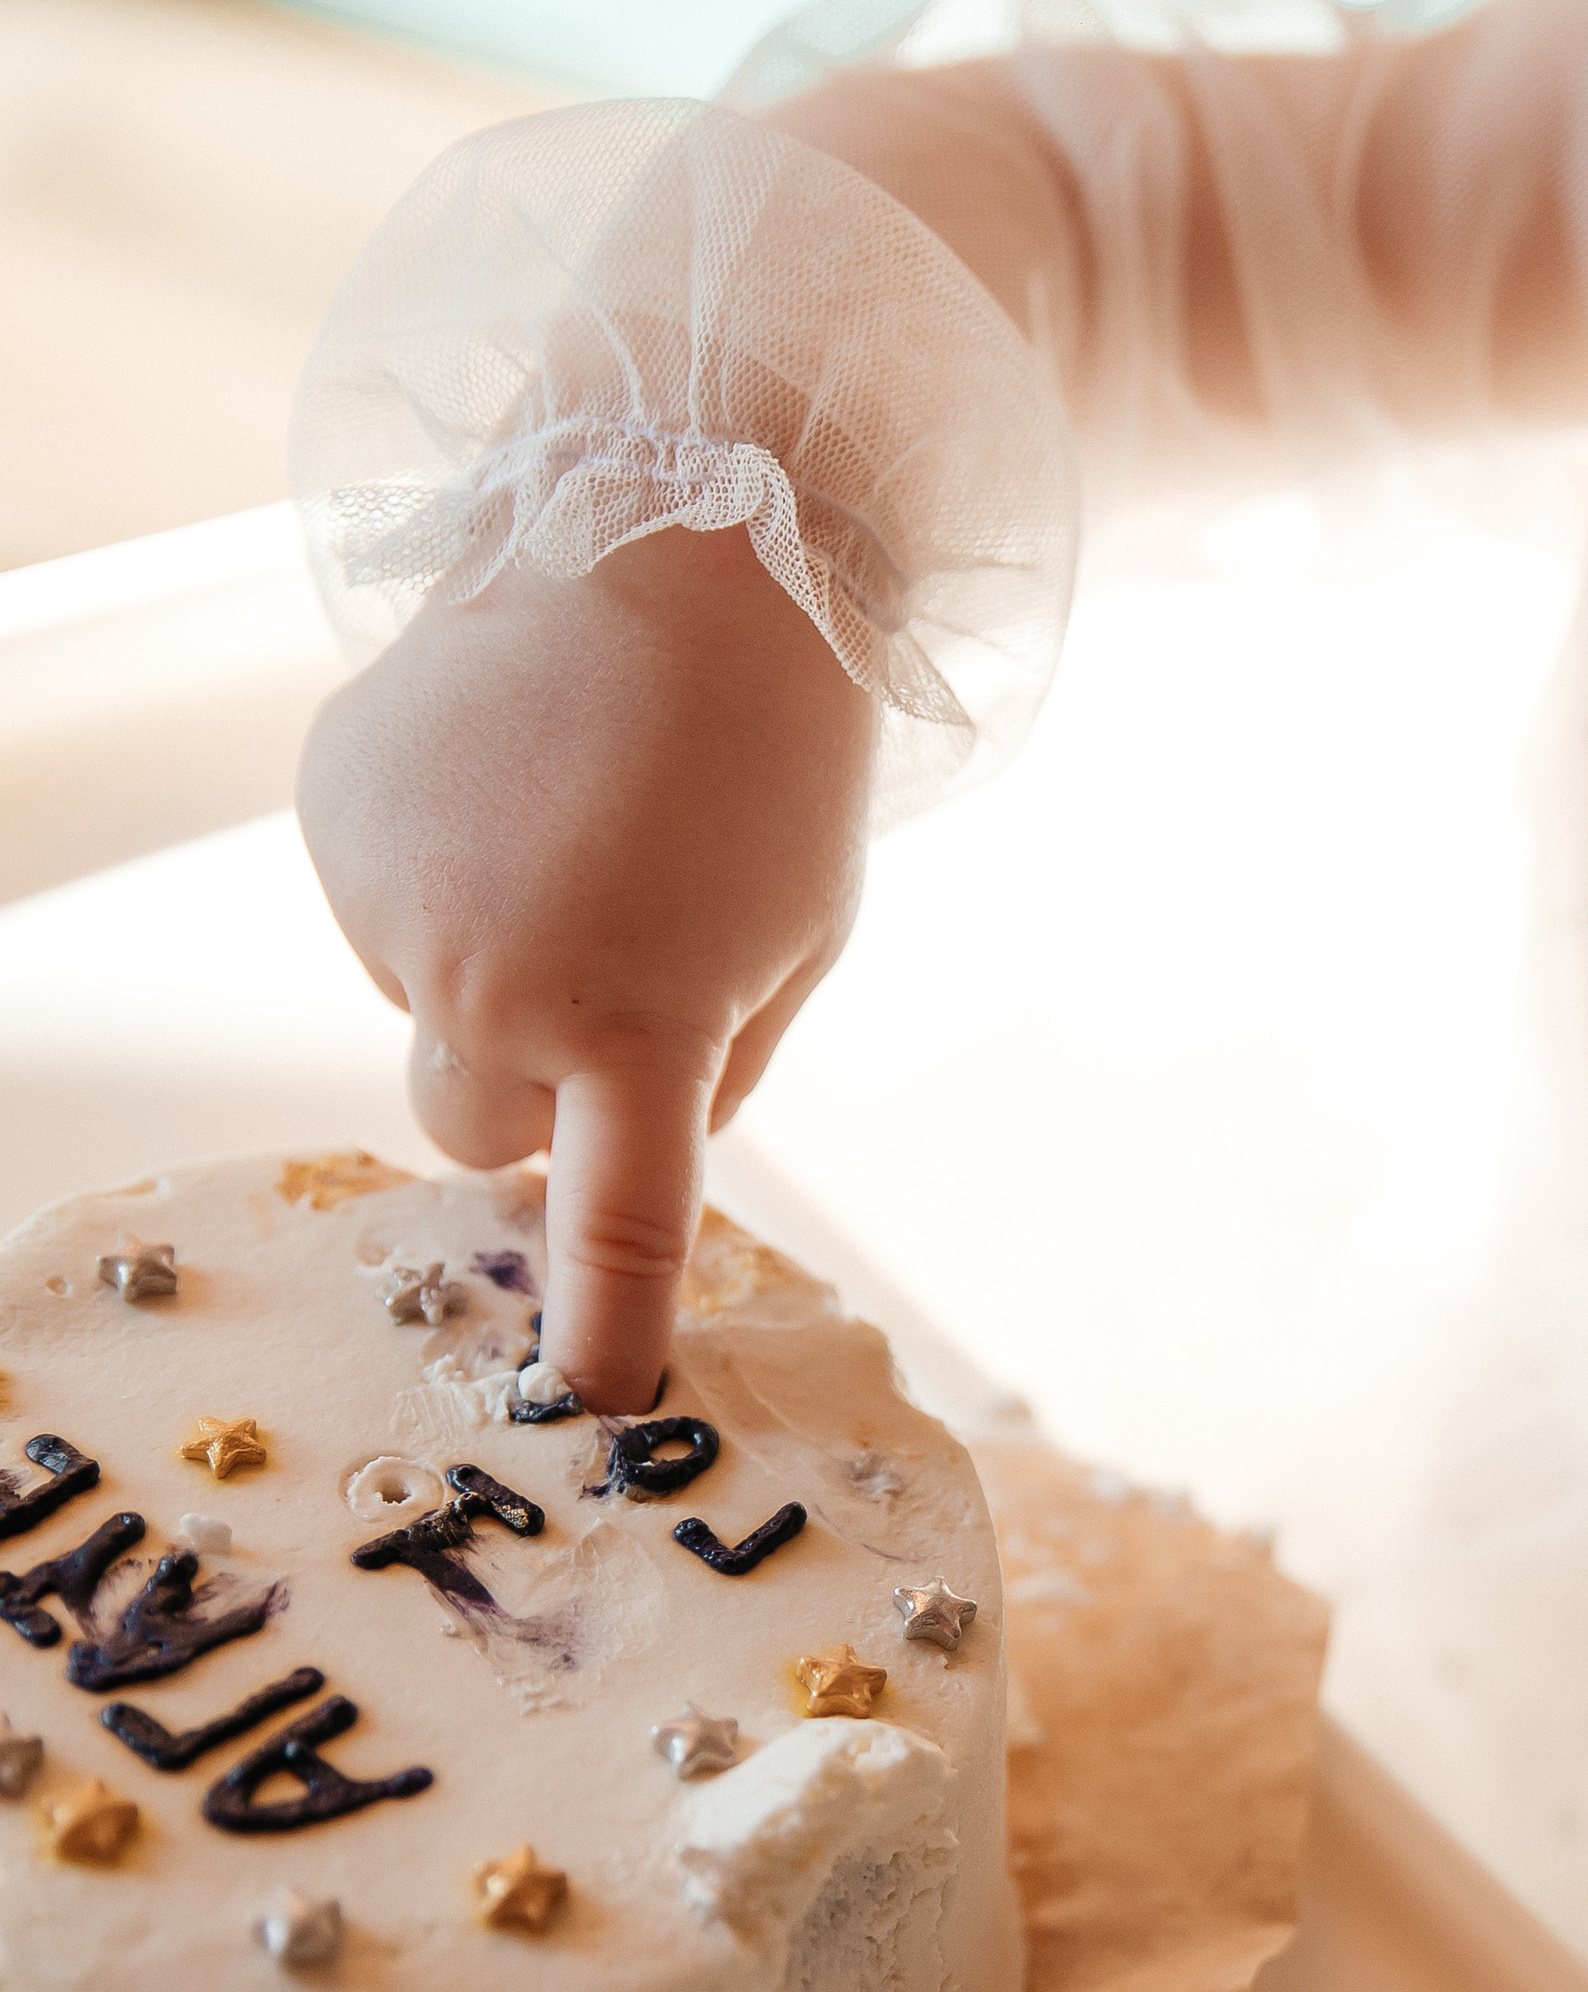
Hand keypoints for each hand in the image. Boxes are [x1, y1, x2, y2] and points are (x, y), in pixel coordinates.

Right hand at [298, 526, 871, 1412]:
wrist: (681, 534)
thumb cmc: (775, 761)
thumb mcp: (794, 941)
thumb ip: (709, 1069)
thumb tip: (610, 1143)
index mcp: (641, 1020)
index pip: (616, 1223)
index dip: (600, 1326)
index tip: (588, 1400)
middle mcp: (496, 977)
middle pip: (478, 1135)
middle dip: (531, 1099)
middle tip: (607, 981)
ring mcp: (393, 899)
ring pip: (427, 1013)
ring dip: (489, 969)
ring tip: (571, 832)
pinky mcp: (333, 820)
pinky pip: (384, 916)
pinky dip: (438, 884)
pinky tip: (507, 785)